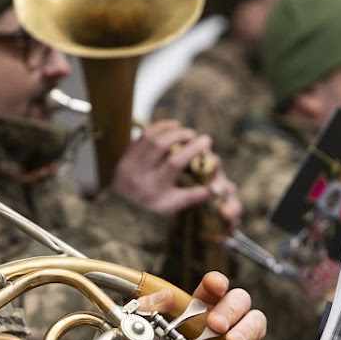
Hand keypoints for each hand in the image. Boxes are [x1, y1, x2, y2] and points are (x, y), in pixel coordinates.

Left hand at [110, 120, 230, 217]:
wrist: (123, 211)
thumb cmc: (153, 209)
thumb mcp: (173, 206)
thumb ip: (195, 196)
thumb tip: (217, 189)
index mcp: (153, 189)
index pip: (175, 163)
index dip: (192, 149)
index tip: (206, 140)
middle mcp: (138, 176)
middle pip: (159, 145)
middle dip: (179, 135)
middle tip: (193, 134)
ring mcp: (128, 166)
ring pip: (148, 137)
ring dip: (166, 129)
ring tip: (180, 128)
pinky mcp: (122, 158)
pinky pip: (139, 138)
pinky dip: (154, 130)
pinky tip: (166, 129)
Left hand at [143, 271, 281, 339]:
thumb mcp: (169, 330)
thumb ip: (159, 314)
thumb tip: (146, 304)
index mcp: (209, 305)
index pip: (216, 286)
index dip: (216, 282)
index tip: (215, 285)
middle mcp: (230, 318)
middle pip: (240, 300)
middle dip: (229, 310)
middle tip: (216, 324)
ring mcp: (246, 338)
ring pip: (257, 322)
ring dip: (247, 331)